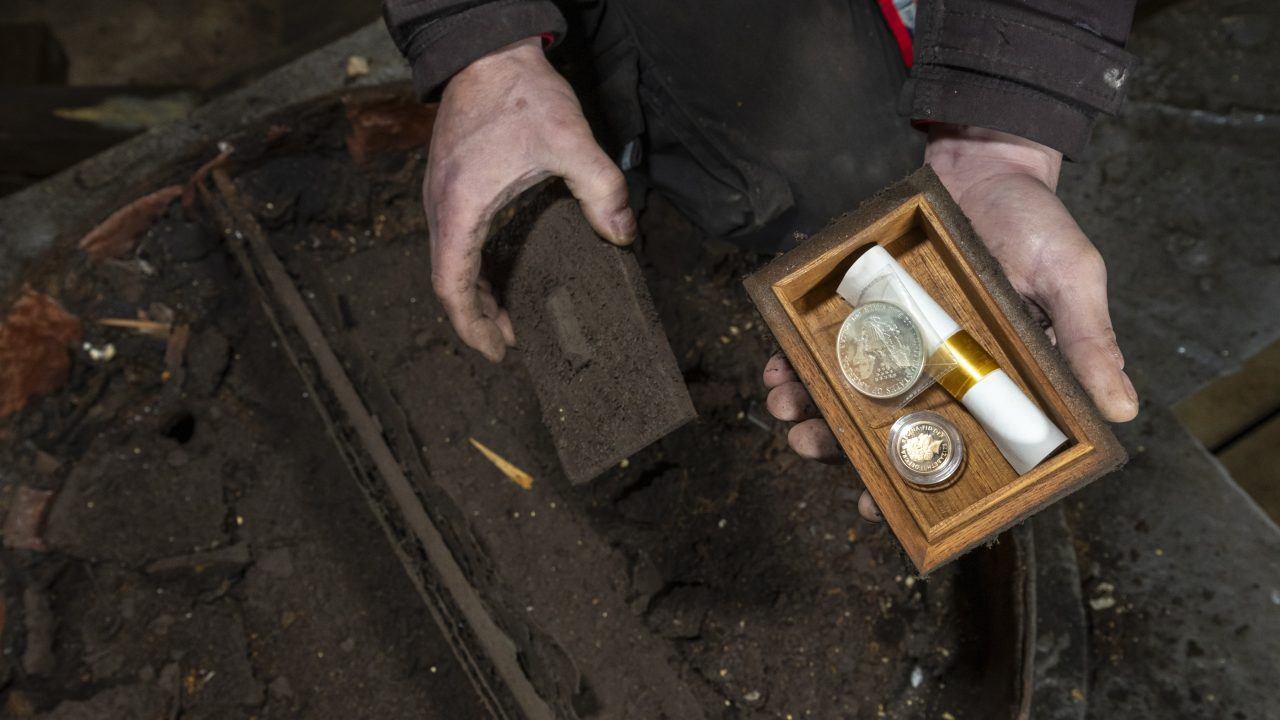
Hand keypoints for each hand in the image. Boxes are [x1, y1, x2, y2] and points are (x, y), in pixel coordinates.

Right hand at [425, 37, 635, 360]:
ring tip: (509, 317)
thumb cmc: (521, 94)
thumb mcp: (571, 140)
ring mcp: (441, 195)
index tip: (498, 350)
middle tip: (511, 343)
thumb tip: (624, 235)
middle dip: (477, 318)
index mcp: (462, 206)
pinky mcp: (449, 183)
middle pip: (448, 282)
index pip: (453, 285)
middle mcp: (441, 206)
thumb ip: (602, 190)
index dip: (473, 325)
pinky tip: (501, 271)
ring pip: (449, 262)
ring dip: (476, 292)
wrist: (487, 51)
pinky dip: (474, 265)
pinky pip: (455, 240)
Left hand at [764, 124, 1138, 521]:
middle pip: (888, 432)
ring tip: (784, 406)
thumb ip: (1086, 341)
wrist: (985, 160)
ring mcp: (899, 347)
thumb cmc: (1036, 222)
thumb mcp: (1071, 277)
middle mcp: (942, 377)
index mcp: (994, 386)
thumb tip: (1122, 411)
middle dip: (843, 449)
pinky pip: (825, 348)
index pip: (957, 453)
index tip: (878, 509)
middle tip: (809, 444)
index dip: (917, 488)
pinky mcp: (865, 314)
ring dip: (811, 409)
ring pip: (849, 398)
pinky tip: (777, 364)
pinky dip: (797, 358)